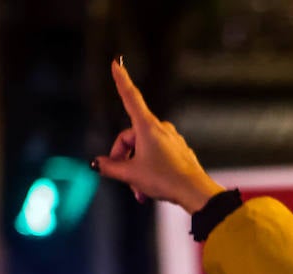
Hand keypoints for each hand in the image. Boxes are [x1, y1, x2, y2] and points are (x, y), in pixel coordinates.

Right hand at [94, 59, 225, 211]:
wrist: (195, 192)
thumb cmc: (165, 179)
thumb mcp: (131, 174)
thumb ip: (110, 167)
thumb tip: (97, 164)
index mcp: (147, 127)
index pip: (130, 97)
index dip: (121, 80)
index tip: (116, 63)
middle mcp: (160, 128)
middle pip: (131, 137)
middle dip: (123, 158)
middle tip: (123, 178)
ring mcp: (172, 139)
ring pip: (144, 150)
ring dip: (136, 169)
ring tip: (138, 191)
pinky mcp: (179, 151)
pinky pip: (157, 156)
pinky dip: (149, 171)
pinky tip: (149, 190)